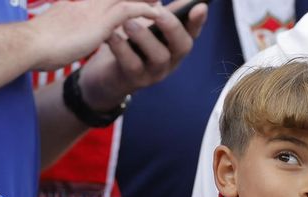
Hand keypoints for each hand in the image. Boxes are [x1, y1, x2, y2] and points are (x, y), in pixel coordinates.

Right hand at [25, 0, 160, 71]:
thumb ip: (66, 27)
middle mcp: (88, 4)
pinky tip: (156, 13)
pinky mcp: (100, 23)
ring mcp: (94, 11)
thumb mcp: (55, 31)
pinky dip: (144, 10)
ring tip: (160, 2)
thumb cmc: (37, 44)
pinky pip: (128, 11)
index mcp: (78, 6)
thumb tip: (63, 31)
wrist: (29, 46)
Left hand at [78, 0, 204, 108]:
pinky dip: (122, 49)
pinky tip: (112, 35)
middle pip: (183, 45)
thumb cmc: (130, 42)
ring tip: (128, 23)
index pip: (193, 31)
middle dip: (172, 27)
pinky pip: (133, 65)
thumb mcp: (145, 23)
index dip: (198, 20)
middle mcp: (171, 59)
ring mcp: (155, 72)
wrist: (107, 72)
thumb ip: (157, 9)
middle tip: (157, 11)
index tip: (200, 6)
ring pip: (159, 57)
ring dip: (145, 37)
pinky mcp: (136, 80)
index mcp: (175, 43)